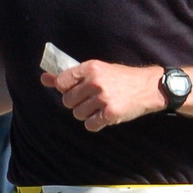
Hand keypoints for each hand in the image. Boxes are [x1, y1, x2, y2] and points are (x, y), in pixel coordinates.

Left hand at [41, 61, 163, 131]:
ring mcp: (103, 98)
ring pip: (78, 114)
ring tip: (100, 107)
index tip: (77, 90)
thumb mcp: (97, 70)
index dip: (67, 89)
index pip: (62, 82)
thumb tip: (44, 79)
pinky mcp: (111, 113)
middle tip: (92, 100)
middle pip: (67, 101)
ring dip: (86, 115)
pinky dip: (95, 124)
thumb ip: (70, 76)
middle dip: (77, 103)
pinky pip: (90, 125)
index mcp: (90, 67)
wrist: (149, 87)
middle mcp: (95, 81)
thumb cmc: (120, 78)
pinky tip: (105, 116)